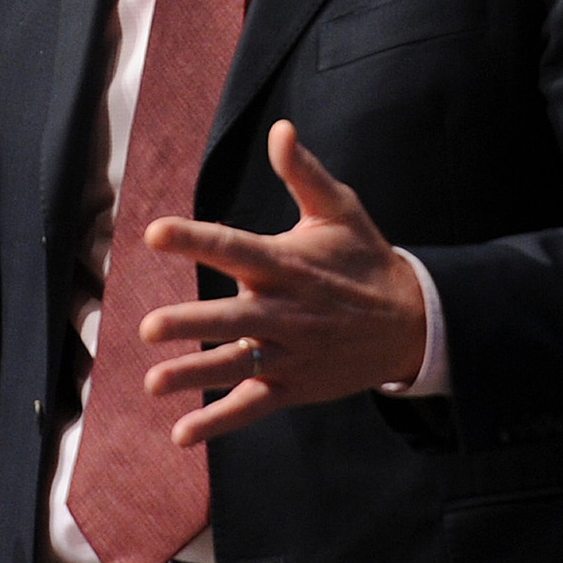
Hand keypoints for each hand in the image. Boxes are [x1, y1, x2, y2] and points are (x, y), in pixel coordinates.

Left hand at [137, 120, 426, 445]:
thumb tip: (280, 129)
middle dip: (192, 323)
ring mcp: (290, 353)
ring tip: (154, 383)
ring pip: (238, 366)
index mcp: (287, 264)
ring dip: (196, 375)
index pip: (234, 248)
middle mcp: (284, 311)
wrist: (413, 323)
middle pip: (232, 318)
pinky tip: (182, 433)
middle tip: (148, 327)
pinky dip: (219, 422)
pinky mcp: (294, 385)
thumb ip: (303, 173)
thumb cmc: (364, 259)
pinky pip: (253, 405)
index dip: (195, 239)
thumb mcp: (340, 211)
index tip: (155, 233)